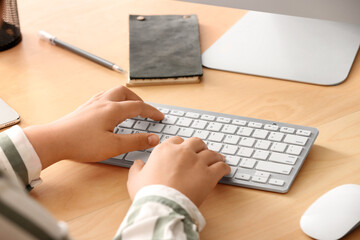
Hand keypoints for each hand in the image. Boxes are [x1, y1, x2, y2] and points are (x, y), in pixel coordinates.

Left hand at [24, 86, 163, 168]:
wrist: (54, 141)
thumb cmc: (82, 144)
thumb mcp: (113, 146)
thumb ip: (135, 141)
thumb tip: (154, 138)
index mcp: (113, 110)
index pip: (139, 106)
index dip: (152, 112)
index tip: (160, 117)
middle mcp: (103, 102)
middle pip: (125, 93)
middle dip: (138, 99)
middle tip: (144, 110)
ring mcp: (92, 104)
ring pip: (112, 92)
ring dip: (125, 97)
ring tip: (129, 107)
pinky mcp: (84, 108)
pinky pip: (102, 97)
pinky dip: (112, 99)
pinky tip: (109, 109)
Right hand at [127, 136, 230, 206]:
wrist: (162, 205)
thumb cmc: (148, 193)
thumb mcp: (135, 179)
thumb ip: (137, 168)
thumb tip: (138, 163)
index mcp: (165, 150)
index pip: (176, 141)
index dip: (180, 146)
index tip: (183, 151)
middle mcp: (183, 151)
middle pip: (196, 142)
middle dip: (199, 147)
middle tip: (201, 153)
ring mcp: (197, 161)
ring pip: (211, 152)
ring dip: (214, 155)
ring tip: (217, 159)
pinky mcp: (209, 174)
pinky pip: (221, 166)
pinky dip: (224, 167)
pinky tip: (225, 169)